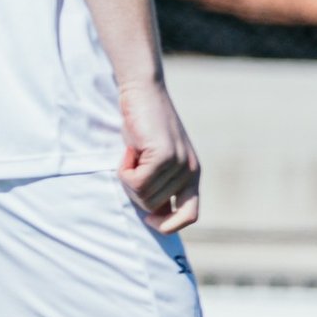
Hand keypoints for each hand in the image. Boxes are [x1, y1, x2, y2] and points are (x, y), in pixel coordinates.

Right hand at [117, 79, 199, 233]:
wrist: (143, 93)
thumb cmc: (144, 127)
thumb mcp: (155, 160)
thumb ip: (158, 184)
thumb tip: (154, 214)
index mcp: (192, 175)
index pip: (190, 215)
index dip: (169, 224)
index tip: (149, 219)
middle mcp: (190, 172)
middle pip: (153, 206)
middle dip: (135, 189)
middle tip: (134, 162)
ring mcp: (179, 165)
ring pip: (142, 195)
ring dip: (128, 177)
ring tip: (134, 153)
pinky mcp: (164, 156)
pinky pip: (135, 182)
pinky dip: (124, 170)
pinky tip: (130, 150)